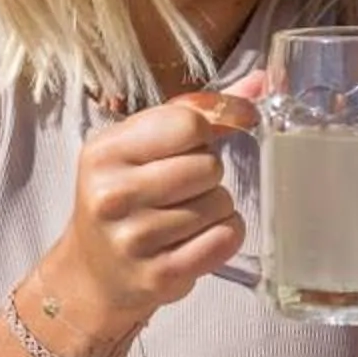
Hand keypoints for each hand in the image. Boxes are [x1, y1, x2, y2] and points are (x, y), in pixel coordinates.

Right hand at [44, 89, 258, 329]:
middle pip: (208, 166)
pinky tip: (197, 238)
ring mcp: (134, 240)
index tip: (199, 143)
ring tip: (183, 215)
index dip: (206, 131)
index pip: (188, 124)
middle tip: (181, 188)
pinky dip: (224, 235)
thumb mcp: (142, 144)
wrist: (96, 269)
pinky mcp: (160, 276)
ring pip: (221, 203)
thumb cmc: (126, 195)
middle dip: (207, 174)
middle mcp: (112, 196)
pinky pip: (225, 239)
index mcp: (104, 152)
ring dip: (215, 206)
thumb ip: (199, 111)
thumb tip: (261, 81)